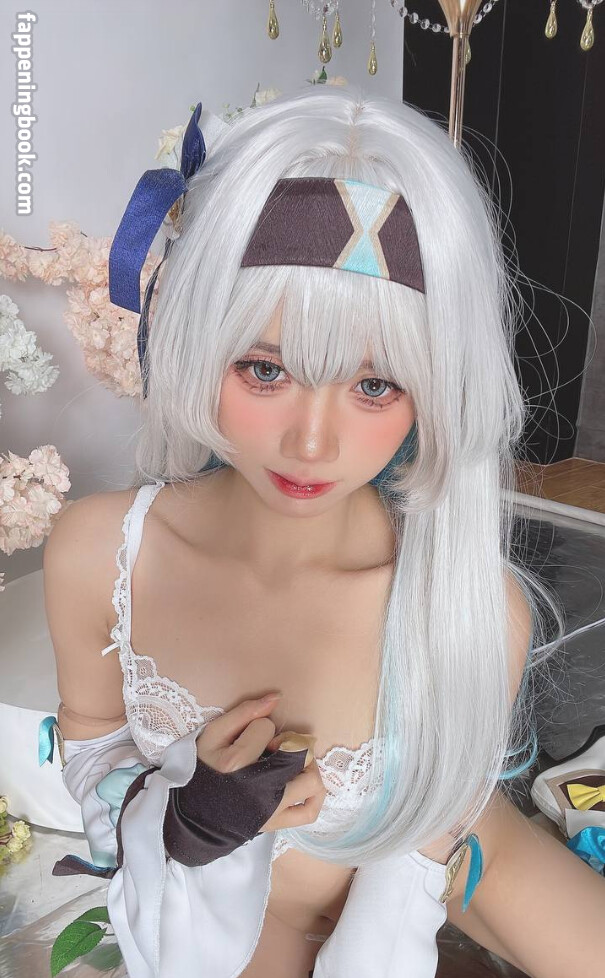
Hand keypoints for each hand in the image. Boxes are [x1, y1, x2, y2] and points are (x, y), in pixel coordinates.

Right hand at [196, 694, 326, 833]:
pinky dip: (314, 794)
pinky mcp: (275, 823)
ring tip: (290, 764)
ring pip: (311, 781)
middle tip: (273, 747)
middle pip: (297, 752)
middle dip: (288, 742)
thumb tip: (276, 698)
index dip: (258, 727)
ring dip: (306, 766)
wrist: (191, 816)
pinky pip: (310, 810)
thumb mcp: (212, 735)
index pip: (267, 727)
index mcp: (236, 763)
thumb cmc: (201, 771)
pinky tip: (302, 781)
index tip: (246, 738)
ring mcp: (270, 809)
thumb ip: (243, 712)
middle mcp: (259, 788)